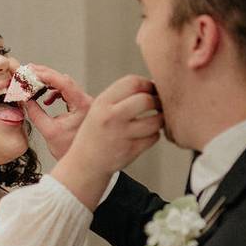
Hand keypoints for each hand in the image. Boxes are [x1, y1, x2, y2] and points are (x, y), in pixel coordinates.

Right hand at [22, 64, 92, 159]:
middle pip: (65, 80)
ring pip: (67, 84)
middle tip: (28, 71)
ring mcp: (86, 103)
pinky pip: (68, 92)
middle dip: (45, 75)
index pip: (64, 83)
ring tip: (34, 83)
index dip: (46, 75)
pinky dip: (56, 92)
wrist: (82, 162)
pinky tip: (47, 100)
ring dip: (49, 83)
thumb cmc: (68, 150)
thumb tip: (24, 98)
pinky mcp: (82, 106)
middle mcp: (87, 102)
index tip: (31, 72)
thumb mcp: (48, 131)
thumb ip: (35, 113)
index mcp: (82, 105)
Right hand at [50, 74, 161, 209]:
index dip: (148, 84)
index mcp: (102, 102)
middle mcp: (111, 117)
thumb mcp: (100, 108)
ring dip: (160, 119)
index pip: (132, 82)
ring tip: (155, 120)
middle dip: (158, 101)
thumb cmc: (97, 132)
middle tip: (159, 104)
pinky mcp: (131, 150)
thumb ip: (122, 96)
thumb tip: (156, 85)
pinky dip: (154, 135)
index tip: (152, 89)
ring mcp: (121, 135)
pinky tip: (146, 135)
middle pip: (146, 100)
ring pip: (155, 121)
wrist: (85, 163)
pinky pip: (153, 137)